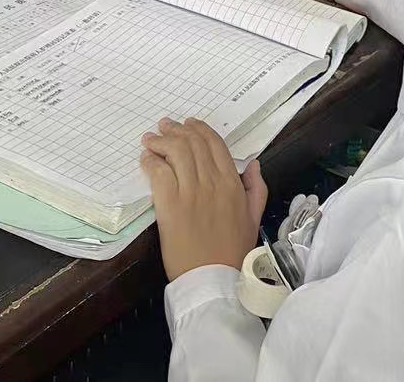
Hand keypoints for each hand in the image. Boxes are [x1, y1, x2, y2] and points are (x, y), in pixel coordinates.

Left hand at [141, 118, 267, 281]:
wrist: (213, 279)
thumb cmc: (233, 251)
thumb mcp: (254, 218)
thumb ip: (257, 188)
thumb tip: (253, 163)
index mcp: (232, 183)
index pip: (214, 144)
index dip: (199, 129)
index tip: (188, 124)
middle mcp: (211, 181)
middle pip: (192, 143)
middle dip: (177, 130)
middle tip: (165, 126)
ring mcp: (190, 191)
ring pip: (175, 151)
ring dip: (161, 140)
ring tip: (151, 138)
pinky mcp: (169, 204)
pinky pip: (159, 172)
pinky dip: (151, 160)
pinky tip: (146, 158)